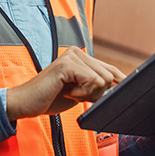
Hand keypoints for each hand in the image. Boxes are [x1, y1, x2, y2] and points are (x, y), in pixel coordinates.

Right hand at [5, 47, 125, 119]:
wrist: (26, 103)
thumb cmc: (50, 98)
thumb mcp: (79, 91)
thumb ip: (95, 86)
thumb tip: (117, 86)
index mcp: (80, 56)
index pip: (109, 68)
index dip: (120, 80)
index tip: (128, 86)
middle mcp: (77, 52)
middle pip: (108, 75)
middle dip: (97, 92)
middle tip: (76, 95)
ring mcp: (71, 56)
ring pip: (102, 79)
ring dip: (88, 93)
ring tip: (70, 92)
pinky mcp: (67, 64)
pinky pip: (92, 81)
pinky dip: (82, 93)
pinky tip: (68, 92)